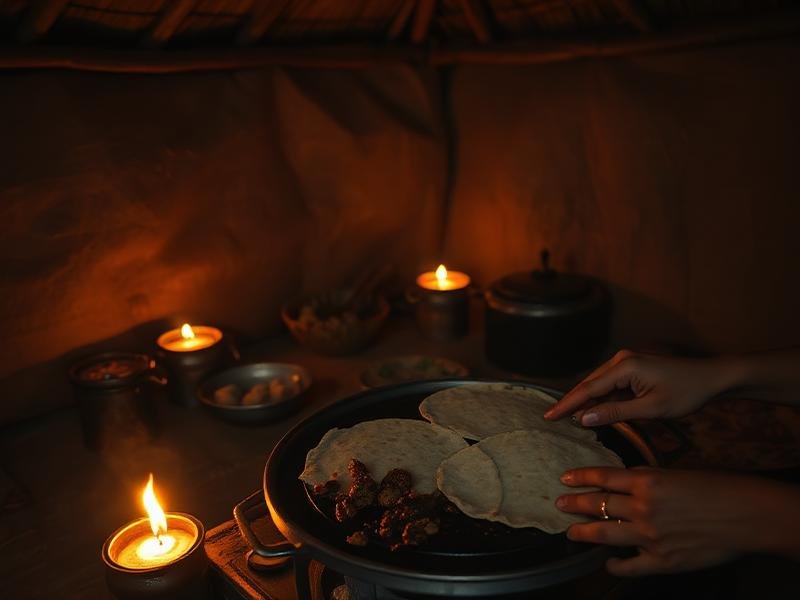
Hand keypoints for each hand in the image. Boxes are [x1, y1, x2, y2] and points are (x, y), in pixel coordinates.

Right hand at [544, 350, 728, 426]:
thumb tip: (583, 418)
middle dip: (572, 402)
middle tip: (551, 418)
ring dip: (587, 402)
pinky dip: (602, 400)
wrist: (712, 378)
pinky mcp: (633, 369)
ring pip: (599, 386)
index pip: (588, 388)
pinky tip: (594, 412)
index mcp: (624, 366)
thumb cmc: (686, 393)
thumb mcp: (651, 408)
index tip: (548, 416)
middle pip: (589, 384)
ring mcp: (627, 363)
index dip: (567, 404)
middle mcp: (621, 360)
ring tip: (568, 419)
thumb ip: (615, 413)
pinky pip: (611, 386)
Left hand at [556, 467, 799, 575]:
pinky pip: (629, 566)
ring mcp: (650, 536)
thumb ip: (647, 478)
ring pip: (604, 534)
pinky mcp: (662, 561)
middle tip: (559, 504)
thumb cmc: (717, 488)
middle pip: (597, 504)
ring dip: (583, 532)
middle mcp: (643, 507)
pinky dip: (615, 565)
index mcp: (647, 480)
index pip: (603, 476)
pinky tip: (608, 563)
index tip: (565, 478)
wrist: (746, 516)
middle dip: (574, 504)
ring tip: (571, 532)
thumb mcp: (677, 473)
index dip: (581, 477)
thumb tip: (625, 481)